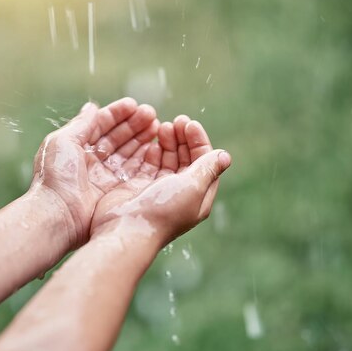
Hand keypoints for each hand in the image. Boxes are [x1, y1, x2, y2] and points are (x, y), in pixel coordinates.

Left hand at [30, 98, 158, 247]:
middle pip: (117, 138)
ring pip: (128, 153)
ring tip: (157, 125)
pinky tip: (156, 146)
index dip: (117, 114)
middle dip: (134, 125)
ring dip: (142, 138)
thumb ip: (81, 124)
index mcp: (77, 148)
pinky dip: (146, 158)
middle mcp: (92, 162)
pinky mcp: (116, 192)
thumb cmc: (56, 177)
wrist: (58, 215)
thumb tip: (92, 107)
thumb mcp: (63, 142)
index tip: (134, 105)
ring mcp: (105, 177)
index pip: (101, 125)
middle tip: (151, 114)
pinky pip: (135, 171)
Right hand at [89, 115, 230, 245]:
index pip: (205, 163)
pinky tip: (151, 142)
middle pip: (186, 159)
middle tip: (176, 121)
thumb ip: (208, 169)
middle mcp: (179, 194)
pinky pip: (148, 165)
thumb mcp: (192, 187)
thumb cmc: (162, 210)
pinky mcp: (138, 187)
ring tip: (162, 127)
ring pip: (167, 160)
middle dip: (183, 138)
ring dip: (168, 142)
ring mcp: (158, 190)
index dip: (199, 142)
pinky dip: (152, 151)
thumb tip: (225, 156)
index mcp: (198, 197)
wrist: (126, 229)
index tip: (189, 124)